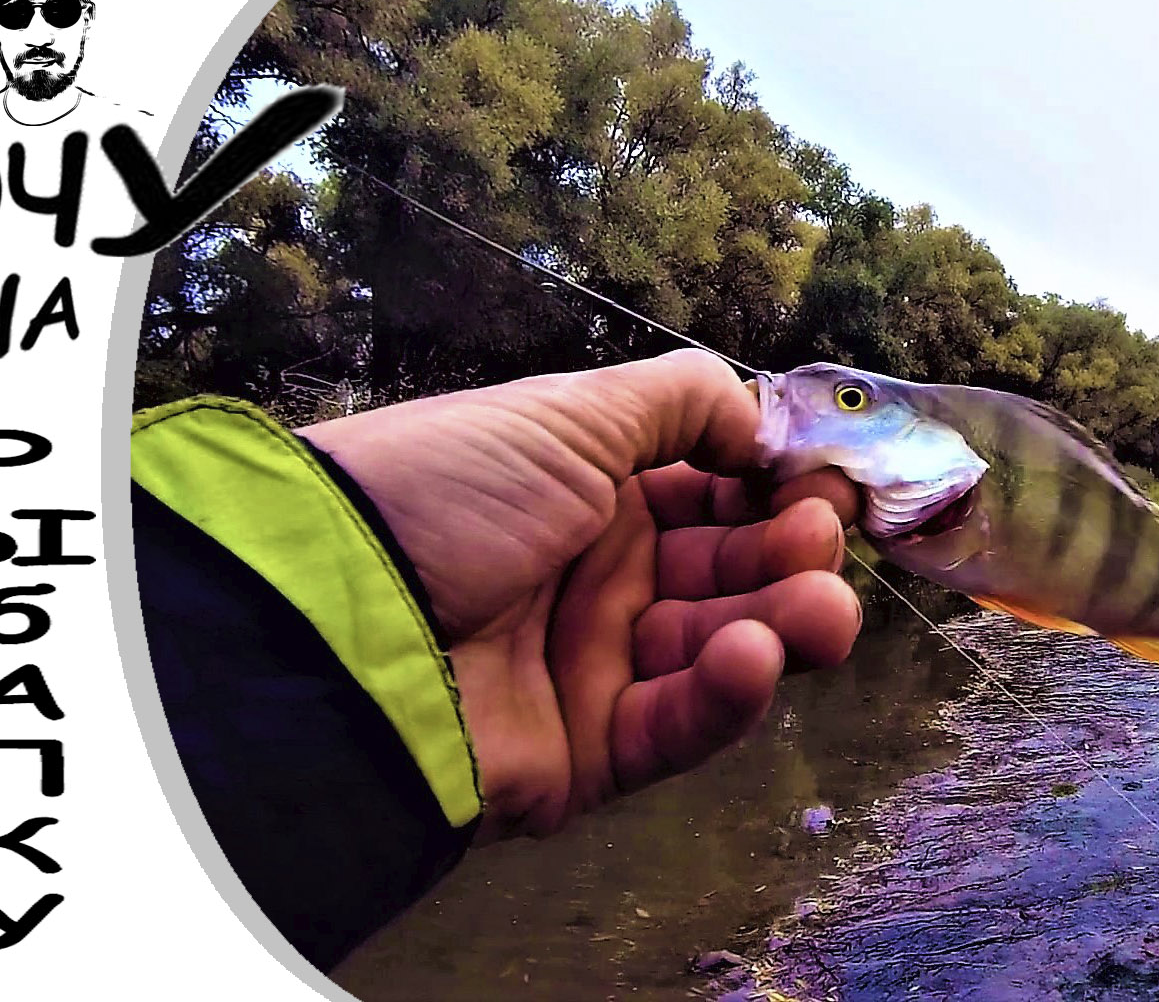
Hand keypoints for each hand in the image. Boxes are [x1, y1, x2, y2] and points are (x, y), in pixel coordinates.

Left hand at [300, 349, 864, 842]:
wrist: (334, 614)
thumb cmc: (451, 491)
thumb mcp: (567, 414)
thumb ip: (684, 403)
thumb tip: (761, 422)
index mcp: (593, 492)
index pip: (715, 495)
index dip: (775, 491)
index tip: (824, 485)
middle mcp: (601, 577)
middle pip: (729, 572)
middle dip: (791, 557)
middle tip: (824, 543)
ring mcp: (595, 668)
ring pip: (718, 650)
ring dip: (781, 624)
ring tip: (822, 610)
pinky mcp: (588, 754)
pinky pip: (676, 726)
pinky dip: (725, 695)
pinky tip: (751, 657)